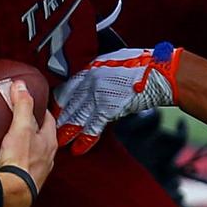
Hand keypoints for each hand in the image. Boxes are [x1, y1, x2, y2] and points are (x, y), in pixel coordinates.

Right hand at [0, 80, 56, 206]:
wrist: (14, 193)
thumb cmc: (20, 162)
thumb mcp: (21, 127)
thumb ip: (22, 106)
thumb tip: (21, 86)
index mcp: (49, 140)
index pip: (48, 119)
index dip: (40, 109)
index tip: (33, 103)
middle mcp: (48, 156)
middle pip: (42, 136)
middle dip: (33, 128)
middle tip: (20, 121)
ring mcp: (39, 169)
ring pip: (35, 152)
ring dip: (26, 145)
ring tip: (12, 141)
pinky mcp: (27, 180)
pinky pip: (25, 166)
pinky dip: (18, 161)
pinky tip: (8, 161)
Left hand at [54, 44, 181, 153]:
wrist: (156, 73)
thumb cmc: (138, 63)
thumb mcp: (112, 58)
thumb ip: (98, 68)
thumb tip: (92, 74)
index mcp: (90, 69)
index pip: (67, 88)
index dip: (59, 101)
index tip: (54, 109)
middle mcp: (90, 83)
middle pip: (70, 104)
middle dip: (60, 118)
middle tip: (50, 129)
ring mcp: (99, 97)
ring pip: (78, 117)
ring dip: (68, 130)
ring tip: (60, 141)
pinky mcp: (109, 109)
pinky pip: (94, 127)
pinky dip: (86, 139)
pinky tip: (78, 148)